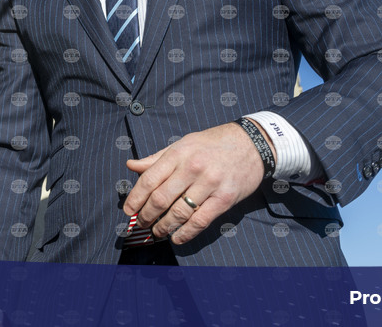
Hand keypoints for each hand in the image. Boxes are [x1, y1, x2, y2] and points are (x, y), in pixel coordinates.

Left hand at [122, 121, 273, 243]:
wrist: (252, 143)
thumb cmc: (213, 144)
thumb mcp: (183, 144)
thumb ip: (157, 158)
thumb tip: (131, 166)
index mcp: (178, 154)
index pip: (149, 180)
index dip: (135, 198)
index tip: (128, 210)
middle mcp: (193, 168)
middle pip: (161, 199)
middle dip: (147, 215)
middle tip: (141, 224)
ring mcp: (210, 184)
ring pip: (179, 213)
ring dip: (164, 227)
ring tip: (156, 231)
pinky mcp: (225, 198)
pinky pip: (201, 221)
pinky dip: (186, 233)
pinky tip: (176, 238)